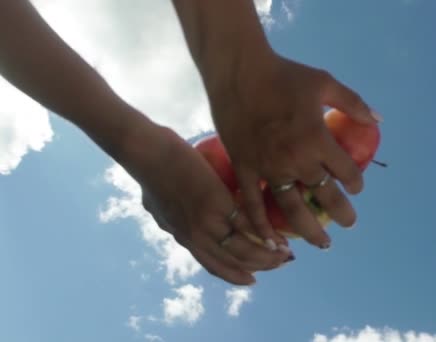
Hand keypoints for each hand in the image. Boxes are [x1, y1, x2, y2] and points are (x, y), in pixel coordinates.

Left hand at [121, 121, 291, 284]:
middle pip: (233, 263)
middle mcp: (197, 237)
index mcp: (185, 236)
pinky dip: (266, 234)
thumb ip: (166, 216)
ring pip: (244, 250)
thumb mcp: (156, 206)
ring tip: (285, 254)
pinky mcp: (219, 206)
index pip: (213, 265)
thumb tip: (164, 217)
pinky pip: (248, 226)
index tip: (251, 278)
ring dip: (268, 256)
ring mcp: (209, 224)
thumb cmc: (150, 172)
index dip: (235, 274)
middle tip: (279, 265)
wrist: (148, 155)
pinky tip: (280, 236)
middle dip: (259, 267)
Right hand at [207, 51, 380, 249]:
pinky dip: (262, 226)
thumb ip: (353, 103)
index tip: (356, 187)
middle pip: (325, 196)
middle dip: (342, 213)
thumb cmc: (284, 75)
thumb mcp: (325, 83)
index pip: (346, 172)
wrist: (239, 73)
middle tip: (350, 223)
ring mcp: (269, 168)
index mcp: (318, 140)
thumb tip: (377, 119)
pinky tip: (273, 244)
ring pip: (293, 209)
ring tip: (322, 243)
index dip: (356, 183)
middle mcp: (297, 160)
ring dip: (309, 230)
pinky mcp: (246, 169)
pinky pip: (254, 204)